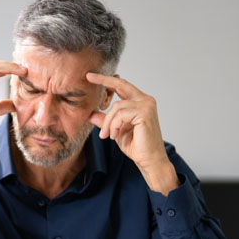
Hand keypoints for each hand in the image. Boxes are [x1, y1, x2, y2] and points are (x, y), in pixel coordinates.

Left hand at [86, 72, 179, 194]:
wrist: (149, 161)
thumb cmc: (137, 146)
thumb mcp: (116, 130)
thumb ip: (106, 120)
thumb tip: (90, 114)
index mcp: (140, 102)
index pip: (122, 86)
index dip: (107, 80)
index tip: (91, 76)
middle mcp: (146, 100)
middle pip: (120, 84)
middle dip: (103, 80)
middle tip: (88, 77)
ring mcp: (146, 106)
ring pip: (116, 107)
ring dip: (107, 122)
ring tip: (106, 135)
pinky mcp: (144, 114)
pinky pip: (120, 115)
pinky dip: (113, 126)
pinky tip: (114, 136)